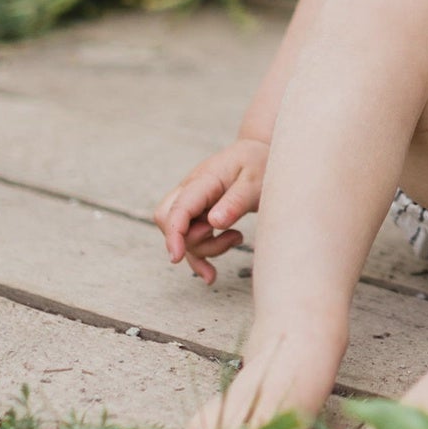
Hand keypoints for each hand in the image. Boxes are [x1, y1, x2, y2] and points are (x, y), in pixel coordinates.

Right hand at [153, 136, 269, 284]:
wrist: (261, 152)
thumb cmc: (259, 163)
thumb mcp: (256, 180)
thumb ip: (236, 201)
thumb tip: (214, 223)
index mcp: (204, 179)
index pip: (178, 207)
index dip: (174, 233)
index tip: (177, 256)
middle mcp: (191, 190)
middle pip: (167, 219)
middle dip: (188, 240)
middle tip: (225, 237)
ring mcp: (193, 203)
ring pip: (182, 234)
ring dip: (206, 248)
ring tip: (237, 238)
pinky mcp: (199, 214)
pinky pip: (191, 240)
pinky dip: (200, 258)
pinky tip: (211, 276)